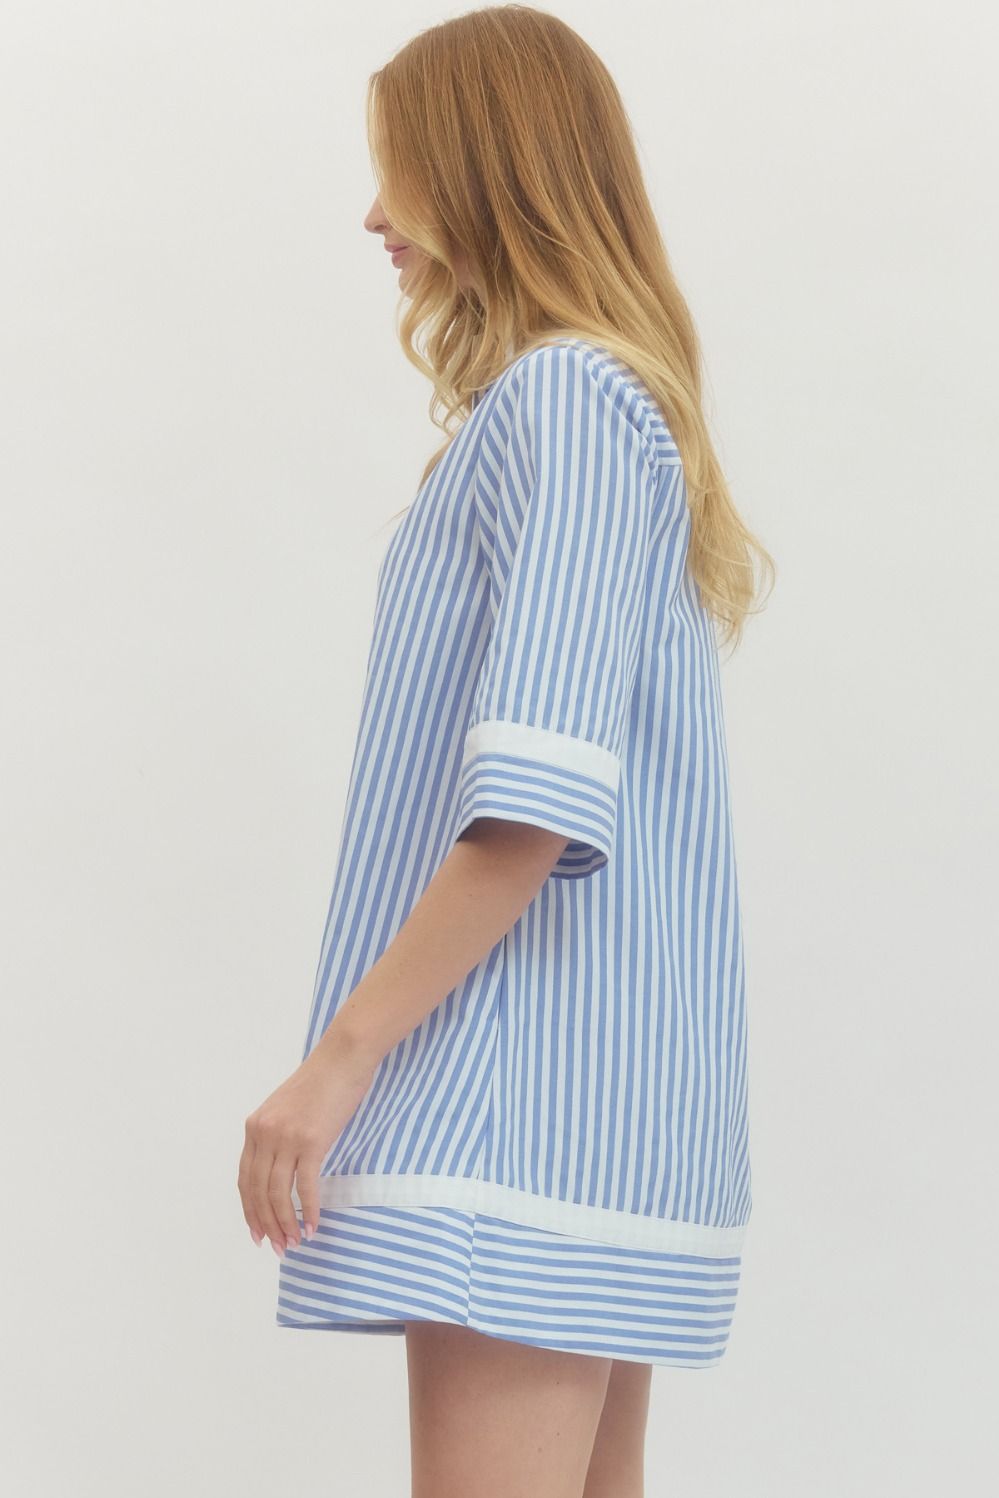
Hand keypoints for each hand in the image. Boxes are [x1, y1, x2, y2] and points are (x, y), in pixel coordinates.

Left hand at [238, 1030, 375, 1254]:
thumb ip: (276, 1135)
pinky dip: (308, 1211)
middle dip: (266, 1224)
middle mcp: (265, 1133)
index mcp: (254, 1127)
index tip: (258, 1233)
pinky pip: (305, 1187)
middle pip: (258, 1191)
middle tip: (278, 1248)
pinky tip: (314, 1226)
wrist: (343, 1058)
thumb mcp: (286, 1108)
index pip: (244, 1179)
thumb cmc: (321, 1082)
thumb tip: (279, 1169)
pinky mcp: (312, 1141)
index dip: (249, 1210)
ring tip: (295, 1243)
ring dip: (286, 1224)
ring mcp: (287, 1137)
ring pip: (278, 1194)